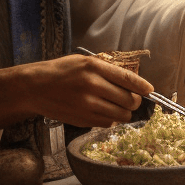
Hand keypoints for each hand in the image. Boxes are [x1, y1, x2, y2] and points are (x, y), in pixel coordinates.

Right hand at [21, 54, 152, 127]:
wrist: (34, 87)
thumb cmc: (60, 72)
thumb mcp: (83, 61)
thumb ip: (106, 70)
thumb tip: (131, 81)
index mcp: (93, 67)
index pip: (127, 79)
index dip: (142, 86)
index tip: (150, 90)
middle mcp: (92, 86)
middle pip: (128, 100)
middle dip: (134, 101)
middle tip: (130, 99)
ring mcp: (87, 105)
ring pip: (121, 115)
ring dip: (124, 112)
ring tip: (116, 106)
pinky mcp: (82, 119)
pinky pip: (107, 123)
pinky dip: (109, 119)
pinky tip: (102, 111)